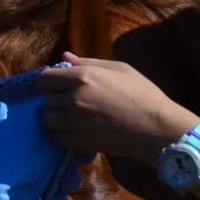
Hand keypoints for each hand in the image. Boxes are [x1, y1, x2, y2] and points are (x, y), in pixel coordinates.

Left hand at [38, 52, 198, 161]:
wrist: (155, 127)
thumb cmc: (143, 94)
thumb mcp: (120, 69)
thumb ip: (89, 62)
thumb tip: (65, 57)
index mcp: (82, 76)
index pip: (45, 79)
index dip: (50, 81)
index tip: (60, 85)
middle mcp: (73, 99)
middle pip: (46, 99)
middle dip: (56, 99)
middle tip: (72, 101)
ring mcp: (73, 122)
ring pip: (47, 120)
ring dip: (56, 117)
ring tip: (72, 117)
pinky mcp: (78, 142)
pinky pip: (56, 137)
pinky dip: (63, 134)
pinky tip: (78, 130)